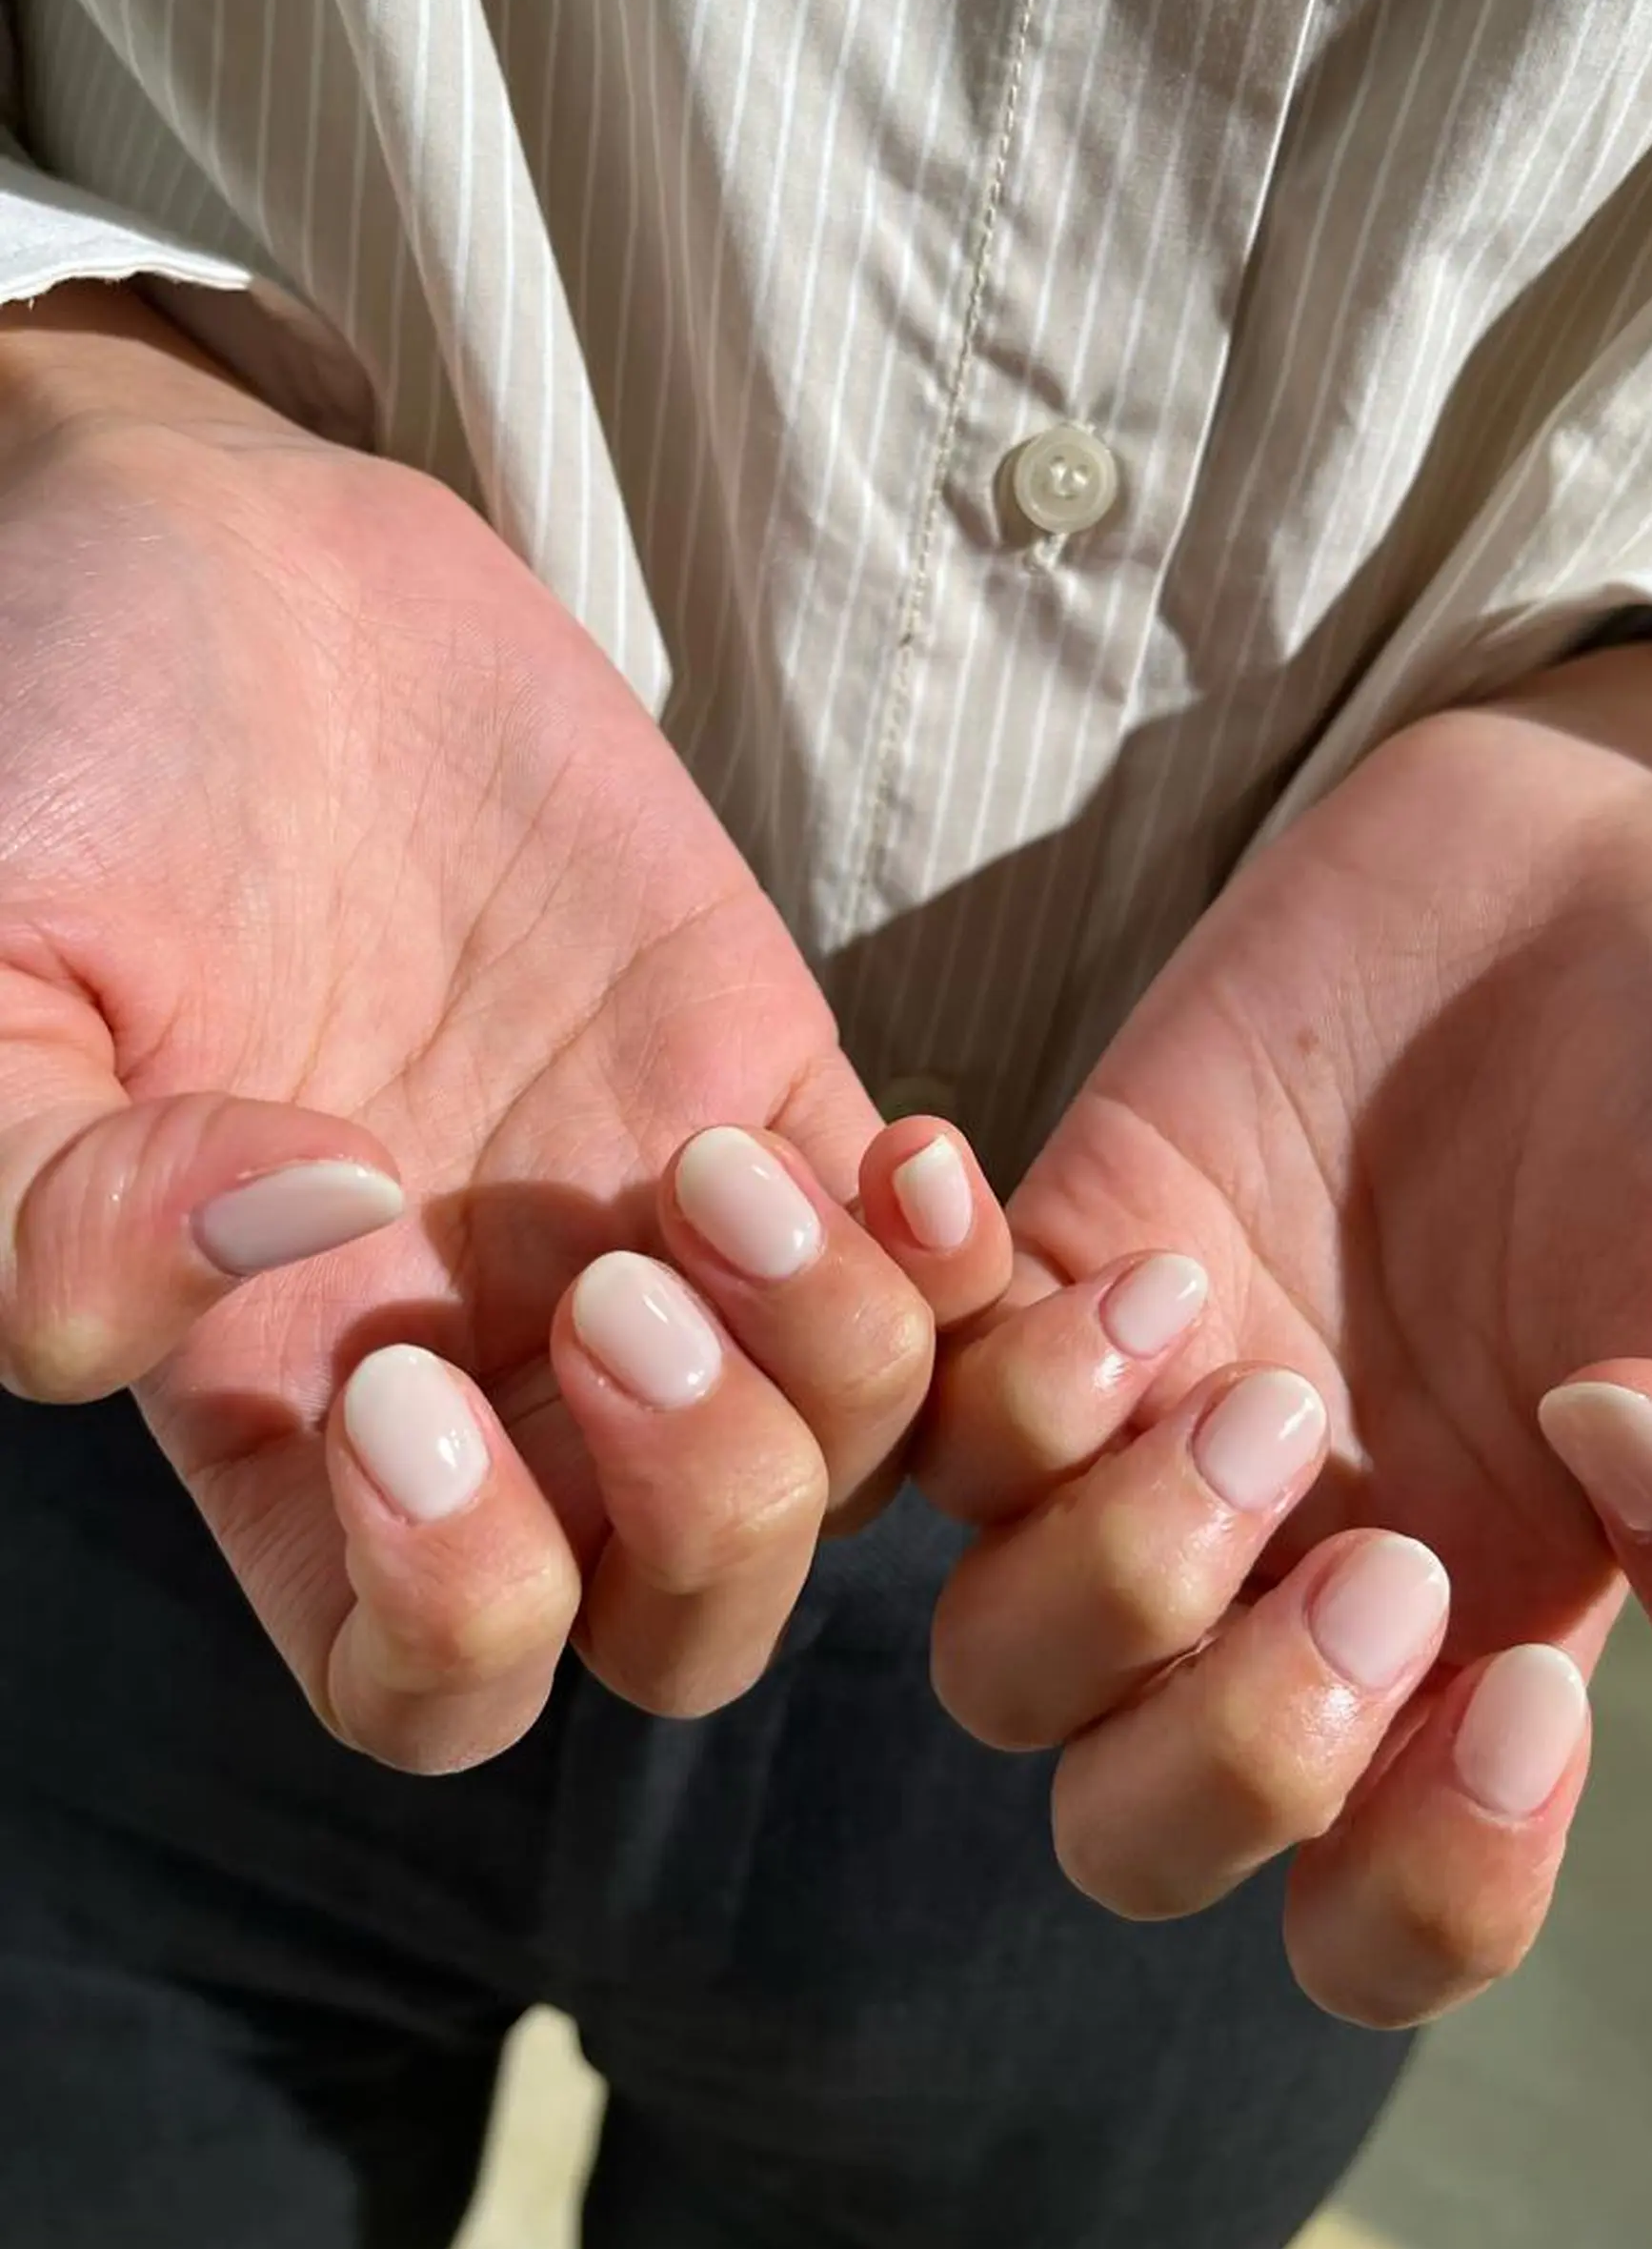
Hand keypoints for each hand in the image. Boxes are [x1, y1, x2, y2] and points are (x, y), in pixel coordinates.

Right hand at [0, 285, 1009, 1770]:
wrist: (218, 570)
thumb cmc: (52, 763)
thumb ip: (48, 1185)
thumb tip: (297, 1229)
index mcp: (283, 1395)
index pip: (427, 1678)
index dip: (454, 1617)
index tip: (404, 1395)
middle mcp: (490, 1349)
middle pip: (682, 1615)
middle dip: (705, 1505)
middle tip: (614, 1277)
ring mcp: (649, 1222)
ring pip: (846, 1455)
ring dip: (841, 1363)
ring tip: (719, 1165)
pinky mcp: (762, 1074)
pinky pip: (940, 1265)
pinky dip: (964, 1262)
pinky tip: (896, 1152)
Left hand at [919, 641, 1651, 2022]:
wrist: (1604, 883)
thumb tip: (1621, 1476)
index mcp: (1490, 1636)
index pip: (1381, 1912)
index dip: (1430, 1878)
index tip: (1527, 1687)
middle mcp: (1296, 1570)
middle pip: (1133, 1827)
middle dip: (1231, 1740)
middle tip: (1371, 1547)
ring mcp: (1156, 1428)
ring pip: (993, 1646)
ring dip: (1092, 1531)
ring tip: (1218, 1327)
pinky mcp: (1050, 1264)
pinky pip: (899, 1371)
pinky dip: (902, 1298)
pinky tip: (977, 1177)